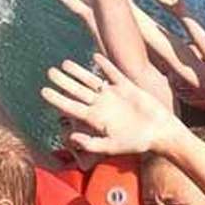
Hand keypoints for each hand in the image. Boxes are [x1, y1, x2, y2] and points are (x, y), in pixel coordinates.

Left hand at [40, 54, 181, 156]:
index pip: (71, 106)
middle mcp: (101, 105)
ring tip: (65, 64)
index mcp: (95, 119)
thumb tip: (71, 137)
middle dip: (63, 81)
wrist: (161, 133)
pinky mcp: (127, 87)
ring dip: (78, 72)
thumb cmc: (137, 143)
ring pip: (91, 81)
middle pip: (77, 91)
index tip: (43, 91)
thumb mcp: (112, 147)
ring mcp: (113, 96)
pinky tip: (94, 57)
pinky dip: (104, 65)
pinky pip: (113, 73)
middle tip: (49, 72)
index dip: (56, 98)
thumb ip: (91, 144)